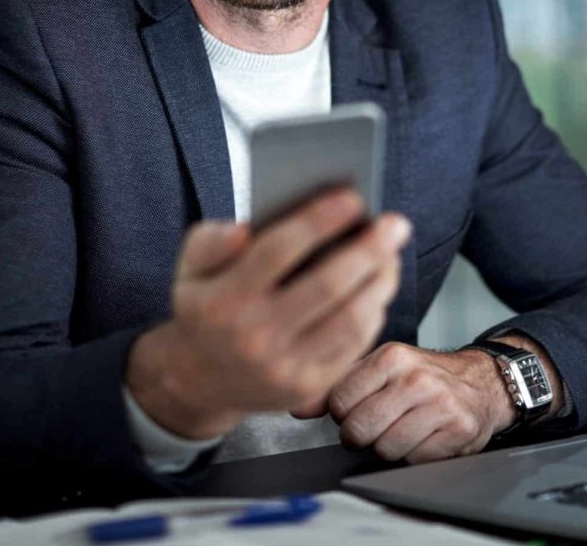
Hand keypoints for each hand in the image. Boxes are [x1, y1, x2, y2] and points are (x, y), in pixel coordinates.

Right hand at [125, 189, 410, 438]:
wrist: (199, 381)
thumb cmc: (206, 307)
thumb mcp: (190, 268)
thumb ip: (211, 241)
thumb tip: (243, 229)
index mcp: (224, 300)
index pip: (279, 251)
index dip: (320, 221)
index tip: (354, 197)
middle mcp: (254, 337)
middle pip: (327, 286)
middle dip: (369, 250)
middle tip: (395, 223)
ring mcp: (283, 369)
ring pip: (349, 320)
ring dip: (380, 281)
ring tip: (393, 252)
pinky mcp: (306, 389)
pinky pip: (352, 347)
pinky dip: (373, 312)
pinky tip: (379, 286)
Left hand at [290, 342, 516, 463]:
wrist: (480, 382)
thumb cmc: (422, 376)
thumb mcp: (381, 368)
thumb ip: (338, 383)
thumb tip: (297, 406)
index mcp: (391, 356)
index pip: (339, 402)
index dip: (342, 413)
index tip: (355, 408)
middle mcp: (416, 377)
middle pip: (359, 430)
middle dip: (361, 435)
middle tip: (377, 424)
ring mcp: (440, 403)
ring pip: (385, 449)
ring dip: (389, 447)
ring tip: (402, 427)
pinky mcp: (458, 430)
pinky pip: (415, 460)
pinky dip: (415, 455)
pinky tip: (425, 436)